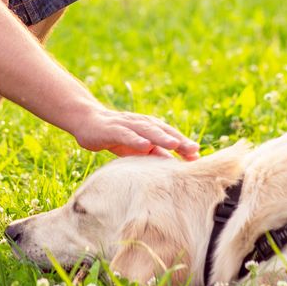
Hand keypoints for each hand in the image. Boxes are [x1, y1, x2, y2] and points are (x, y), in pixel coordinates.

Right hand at [70, 108, 199, 159]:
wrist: (87, 121)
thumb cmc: (116, 136)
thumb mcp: (136, 147)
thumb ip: (154, 153)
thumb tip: (173, 164)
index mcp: (150, 128)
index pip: (170, 136)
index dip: (184, 145)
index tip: (198, 157)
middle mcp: (142, 124)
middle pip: (163, 132)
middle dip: (179, 140)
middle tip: (194, 150)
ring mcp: (127, 125)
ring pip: (147, 130)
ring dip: (161, 137)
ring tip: (174, 145)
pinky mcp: (112, 129)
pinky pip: (126, 134)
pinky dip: (136, 139)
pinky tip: (145, 145)